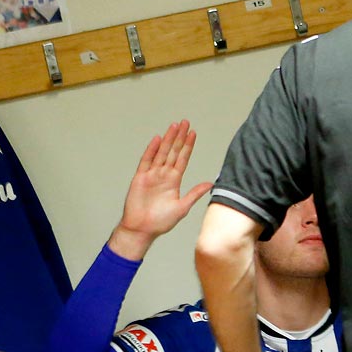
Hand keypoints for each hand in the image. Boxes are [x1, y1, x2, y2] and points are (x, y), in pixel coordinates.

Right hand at [110, 120, 211, 260]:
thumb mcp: (183, 207)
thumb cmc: (161, 221)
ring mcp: (151, 175)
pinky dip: (152, 150)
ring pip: (161, 152)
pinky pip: (146, 161)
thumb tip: (211, 184)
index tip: (194, 134)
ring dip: (168, 139)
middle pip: (173, 152)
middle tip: (185, 123)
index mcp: (174, 181)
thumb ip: (195, 193)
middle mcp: (163, 175)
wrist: (142, 229)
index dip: (188, 146)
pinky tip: (158, 139)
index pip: (183, 159)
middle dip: (179, 137)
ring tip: (174, 126)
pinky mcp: (140, 178)